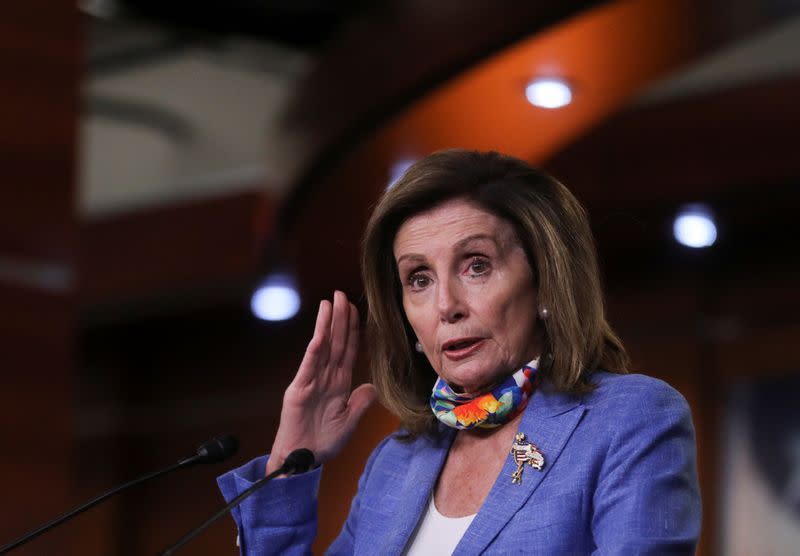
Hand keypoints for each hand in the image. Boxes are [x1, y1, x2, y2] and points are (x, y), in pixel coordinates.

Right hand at [266, 291, 376, 474]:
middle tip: (340, 294)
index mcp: (338, 383)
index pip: (347, 350)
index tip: (356, 309)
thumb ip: (360, 402)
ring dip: (326, 325)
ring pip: (321, 348)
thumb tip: (371, 385)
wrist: (302, 462)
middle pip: (335, 342)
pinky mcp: (298, 391)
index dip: (352, 329)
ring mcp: (310, 382)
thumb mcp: (349, 421)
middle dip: (339, 318)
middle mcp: (324, 378)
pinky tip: (320, 334)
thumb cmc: (322, 443)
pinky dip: (314, 349)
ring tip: (328, 303)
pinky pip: (309, 367)